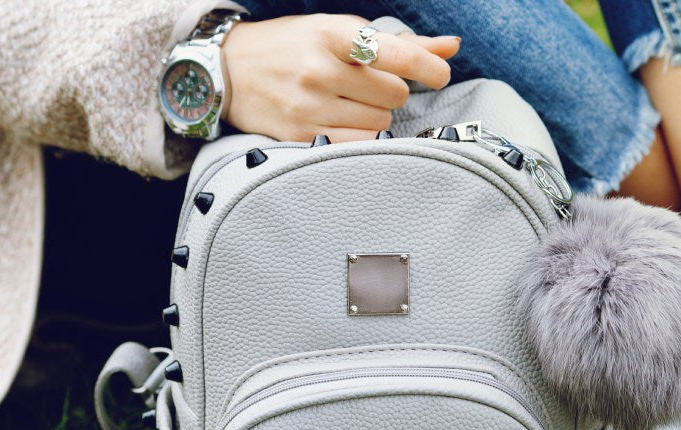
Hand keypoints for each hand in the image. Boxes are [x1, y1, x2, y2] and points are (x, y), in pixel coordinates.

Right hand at [220, 14, 459, 141]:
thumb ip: (399, 44)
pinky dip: (361, 139)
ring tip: (349, 104)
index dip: (428, 67)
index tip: (440, 75)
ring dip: (375, 118)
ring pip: (380, 126)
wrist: (229, 71)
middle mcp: (319, 70)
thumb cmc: (295, 46)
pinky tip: (343, 124)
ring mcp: (309, 106)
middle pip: (394, 96)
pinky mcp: (301, 136)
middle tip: (368, 86)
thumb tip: (451, 46)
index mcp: (332, 35)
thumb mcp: (340, 32)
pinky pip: (358, 147)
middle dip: (391, 92)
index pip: (395, 54)